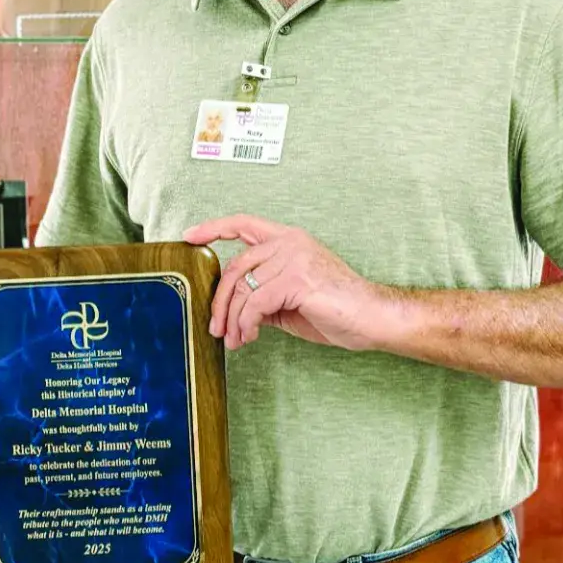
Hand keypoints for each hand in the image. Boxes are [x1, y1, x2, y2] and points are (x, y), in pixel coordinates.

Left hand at [183, 215, 390, 350]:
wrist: (371, 318)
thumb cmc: (338, 309)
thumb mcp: (291, 298)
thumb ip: (264, 293)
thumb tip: (234, 309)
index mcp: (289, 239)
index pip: (244, 223)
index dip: (214, 227)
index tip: (191, 235)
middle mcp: (289, 242)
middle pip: (235, 266)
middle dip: (220, 301)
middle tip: (217, 328)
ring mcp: (293, 257)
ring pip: (242, 288)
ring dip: (233, 320)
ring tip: (236, 339)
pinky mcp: (296, 278)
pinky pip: (255, 303)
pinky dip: (246, 324)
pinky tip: (250, 336)